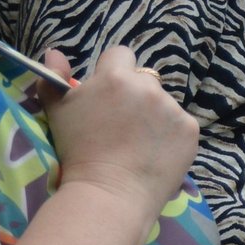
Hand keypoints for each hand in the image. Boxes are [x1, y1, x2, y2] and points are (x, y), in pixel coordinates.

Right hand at [45, 47, 196, 208]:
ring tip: (136, 144)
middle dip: (133, 95)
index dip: (113, 72)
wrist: (108, 194)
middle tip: (120, 125)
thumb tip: (54, 51)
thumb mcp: (57, 114)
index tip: (107, 95)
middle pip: (143, 80)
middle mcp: (148, 87)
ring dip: (153, 115)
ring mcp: (173, 107)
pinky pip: (179, 124)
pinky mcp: (190, 128)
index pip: (120, 55)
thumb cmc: (77, 154)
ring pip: (163, 103)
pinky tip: (154, 154)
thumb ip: (54, 78)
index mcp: (115, 77)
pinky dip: (169, 135)